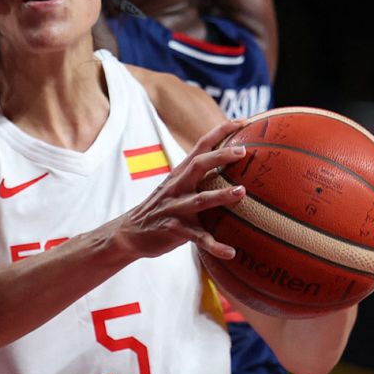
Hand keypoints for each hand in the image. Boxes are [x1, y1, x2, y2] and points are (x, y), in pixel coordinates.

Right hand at [109, 119, 247, 261]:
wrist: (130, 232)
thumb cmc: (162, 209)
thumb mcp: (177, 188)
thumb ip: (199, 179)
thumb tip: (232, 172)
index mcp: (180, 174)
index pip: (201, 146)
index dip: (220, 132)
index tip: (243, 121)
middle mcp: (177, 186)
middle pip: (198, 165)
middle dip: (220, 156)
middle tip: (243, 151)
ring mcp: (175, 208)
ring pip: (199, 199)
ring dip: (220, 195)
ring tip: (241, 192)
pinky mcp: (173, 230)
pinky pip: (197, 238)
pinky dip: (214, 245)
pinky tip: (231, 252)